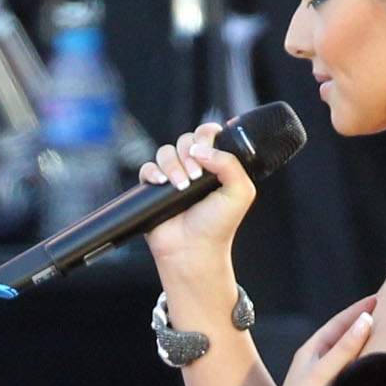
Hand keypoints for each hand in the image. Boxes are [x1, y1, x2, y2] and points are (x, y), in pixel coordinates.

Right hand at [139, 122, 256, 315]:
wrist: (194, 251)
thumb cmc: (218, 226)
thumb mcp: (239, 192)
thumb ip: (230, 163)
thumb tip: (201, 149)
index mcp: (215, 165)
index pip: (208, 134)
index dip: (206, 136)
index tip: (206, 151)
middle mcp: (193, 168)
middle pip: (185, 139)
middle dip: (189, 154)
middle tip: (196, 176)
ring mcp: (172, 178)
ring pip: (165, 152)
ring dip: (173, 165)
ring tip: (181, 186)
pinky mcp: (152, 190)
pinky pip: (147, 168)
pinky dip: (152, 172)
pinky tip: (161, 184)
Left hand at [266, 295, 377, 385]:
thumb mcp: (323, 372)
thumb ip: (345, 348)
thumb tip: (367, 319)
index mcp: (310, 351)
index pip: (339, 323)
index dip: (359, 310)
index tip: (381, 297)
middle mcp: (317, 362)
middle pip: (346, 336)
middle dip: (366, 323)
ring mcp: (326, 378)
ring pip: (351, 354)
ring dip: (368, 343)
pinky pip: (354, 371)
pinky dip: (367, 362)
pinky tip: (382, 363)